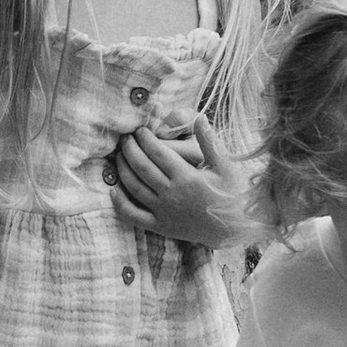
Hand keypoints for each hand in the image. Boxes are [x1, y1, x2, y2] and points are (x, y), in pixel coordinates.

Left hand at [108, 113, 245, 246]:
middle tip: (125, 138)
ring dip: (122, 169)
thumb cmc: (230, 193)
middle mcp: (173, 195)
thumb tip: (199, 118)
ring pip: (134, 187)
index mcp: (187, 178)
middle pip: (142, 167)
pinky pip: (133, 216)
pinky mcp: (160, 227)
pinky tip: (113, 190)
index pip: (158, 153)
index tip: (140, 129)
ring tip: (119, 155)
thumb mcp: (224, 166)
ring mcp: (164, 212)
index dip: (145, 139)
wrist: (233, 228)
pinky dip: (120, 203)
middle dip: (130, 149)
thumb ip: (209, 142)